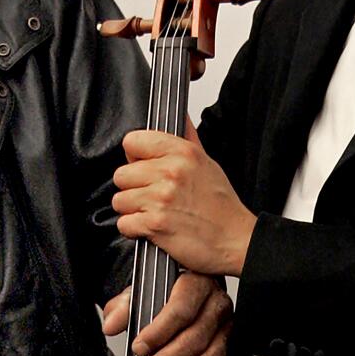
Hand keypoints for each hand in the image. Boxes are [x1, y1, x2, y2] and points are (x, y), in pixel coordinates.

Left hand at [101, 273, 231, 355]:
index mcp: (197, 283)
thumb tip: (111, 325)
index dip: (158, 333)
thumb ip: (123, 308)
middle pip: (196, 338)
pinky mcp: (229, 351)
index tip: (137, 348)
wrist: (183, 299)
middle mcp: (217, 305)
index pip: (181, 310)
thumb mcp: (140, 293)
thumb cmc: (162, 295)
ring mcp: (226, 329)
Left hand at [112, 130, 256, 276]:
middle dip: (133, 188)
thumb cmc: (221, 206)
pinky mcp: (154, 224)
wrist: (235, 239)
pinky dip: (135, 229)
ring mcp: (161, 198)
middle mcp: (170, 172)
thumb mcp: (207, 163)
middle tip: (152, 196)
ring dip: (133, 210)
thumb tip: (180, 116)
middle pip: (121, 175)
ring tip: (155, 212)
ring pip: (119, 200)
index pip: (132, 141)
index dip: (134, 157)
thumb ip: (188, 138)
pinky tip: (154, 227)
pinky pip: (124, 223)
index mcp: (183, 153)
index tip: (143, 167)